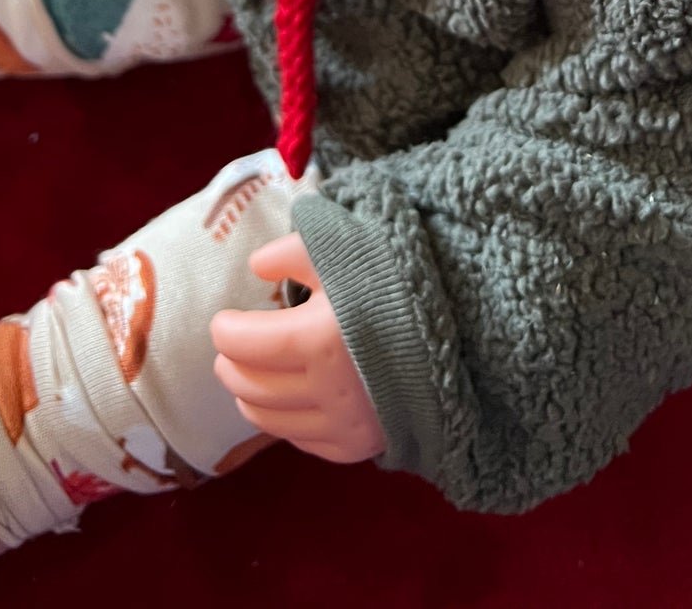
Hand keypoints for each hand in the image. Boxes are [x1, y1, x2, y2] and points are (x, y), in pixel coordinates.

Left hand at [211, 232, 385, 463]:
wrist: (465, 324)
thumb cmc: (399, 279)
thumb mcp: (347, 247)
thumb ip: (293, 251)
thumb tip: (256, 267)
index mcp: (318, 338)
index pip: (242, 343)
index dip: (225, 329)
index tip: (226, 319)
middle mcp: (325, 390)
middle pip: (248, 385)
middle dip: (232, 363)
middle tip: (234, 345)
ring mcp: (342, 424)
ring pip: (269, 418)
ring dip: (250, 394)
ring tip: (254, 371)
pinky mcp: (358, 445)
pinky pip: (301, 440)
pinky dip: (285, 419)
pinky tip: (292, 396)